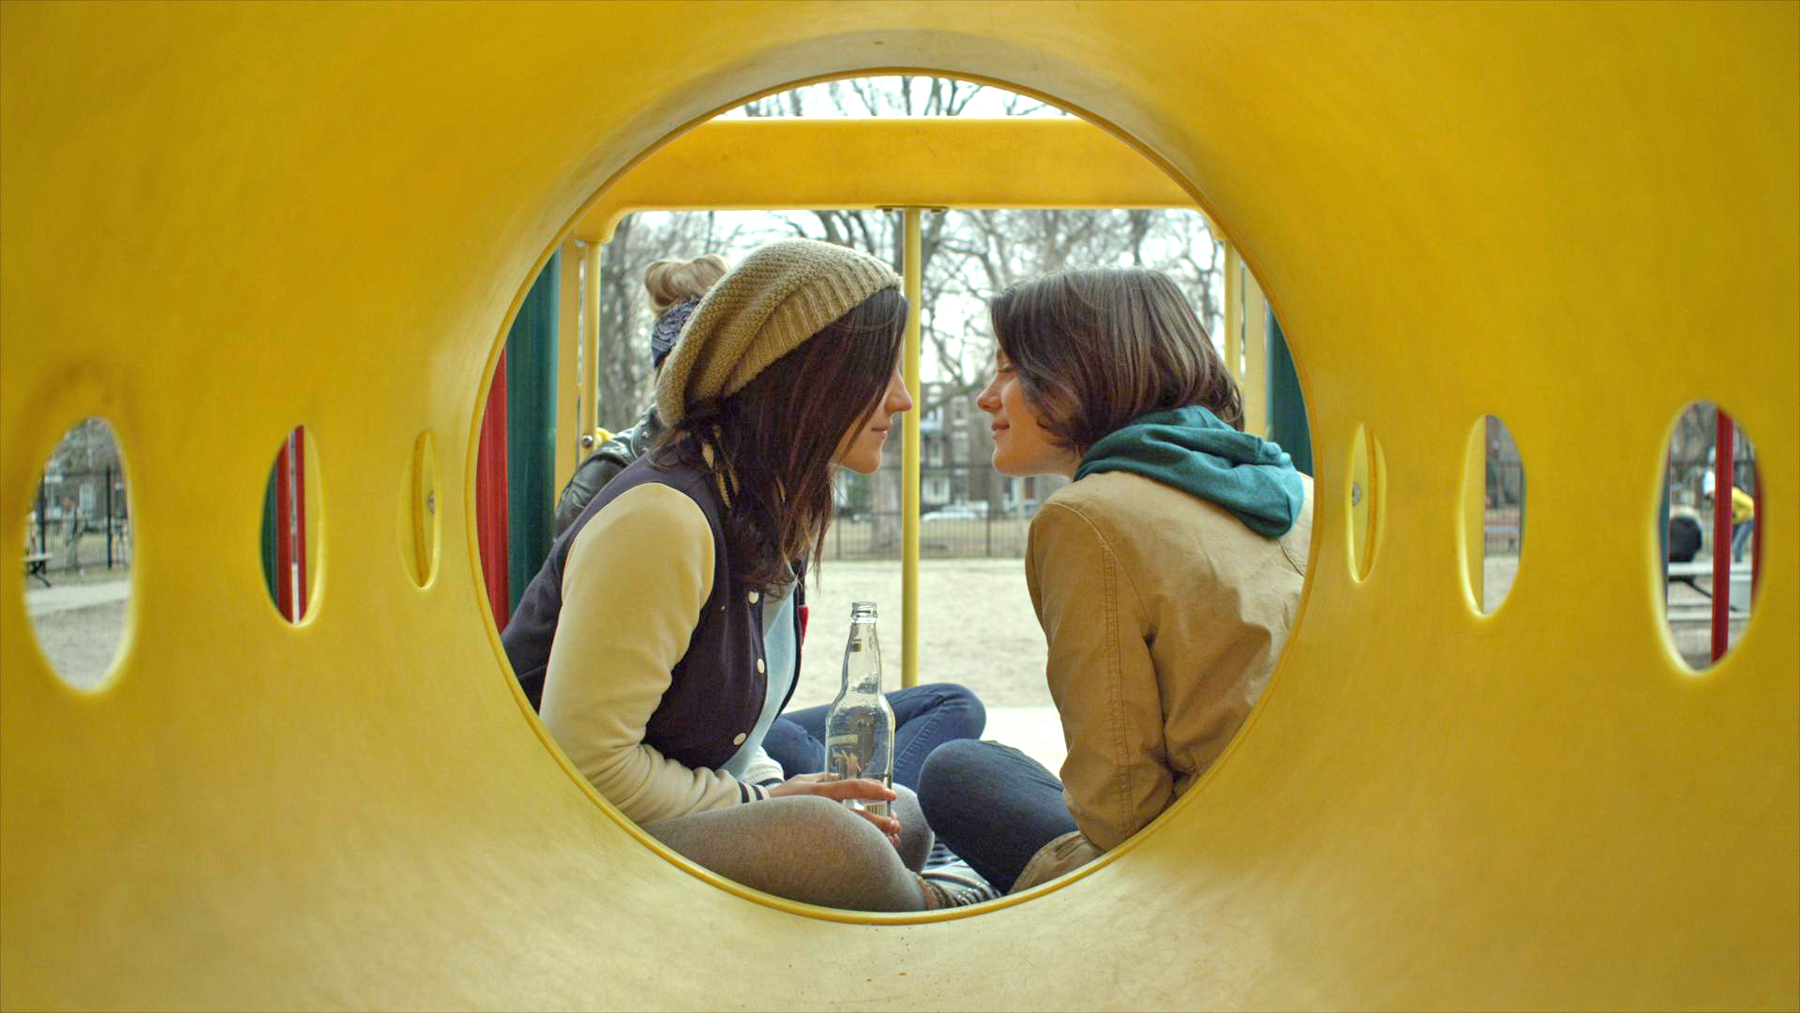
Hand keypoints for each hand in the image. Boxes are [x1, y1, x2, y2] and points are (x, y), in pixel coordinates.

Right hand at [767, 773, 901, 845]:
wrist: (753, 816)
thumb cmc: (778, 798)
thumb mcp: (801, 781)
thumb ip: (823, 778)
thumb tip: (842, 776)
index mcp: (820, 792)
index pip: (852, 787)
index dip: (874, 790)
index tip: (891, 794)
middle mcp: (821, 810)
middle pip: (857, 817)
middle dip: (880, 823)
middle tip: (897, 824)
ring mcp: (818, 827)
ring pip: (852, 835)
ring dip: (874, 839)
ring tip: (892, 842)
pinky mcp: (813, 843)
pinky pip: (842, 847)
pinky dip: (859, 849)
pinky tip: (872, 853)